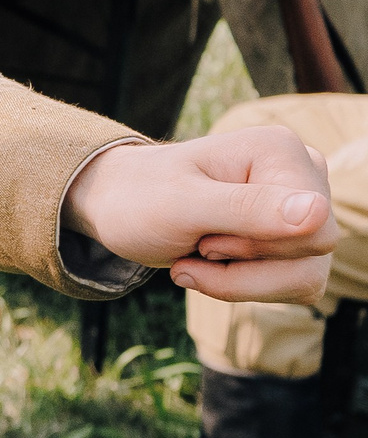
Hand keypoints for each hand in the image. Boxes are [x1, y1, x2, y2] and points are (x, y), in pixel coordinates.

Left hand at [62, 130, 333, 301]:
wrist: (117, 208)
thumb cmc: (140, 199)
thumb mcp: (182, 207)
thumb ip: (248, 209)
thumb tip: (320, 213)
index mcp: (282, 152)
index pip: (312, 230)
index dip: (252, 248)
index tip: (202, 233)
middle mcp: (304, 174)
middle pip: (312, 257)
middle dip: (243, 266)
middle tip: (198, 241)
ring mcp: (302, 207)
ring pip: (305, 278)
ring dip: (240, 281)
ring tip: (197, 255)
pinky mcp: (293, 237)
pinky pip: (294, 286)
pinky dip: (245, 286)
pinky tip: (209, 266)